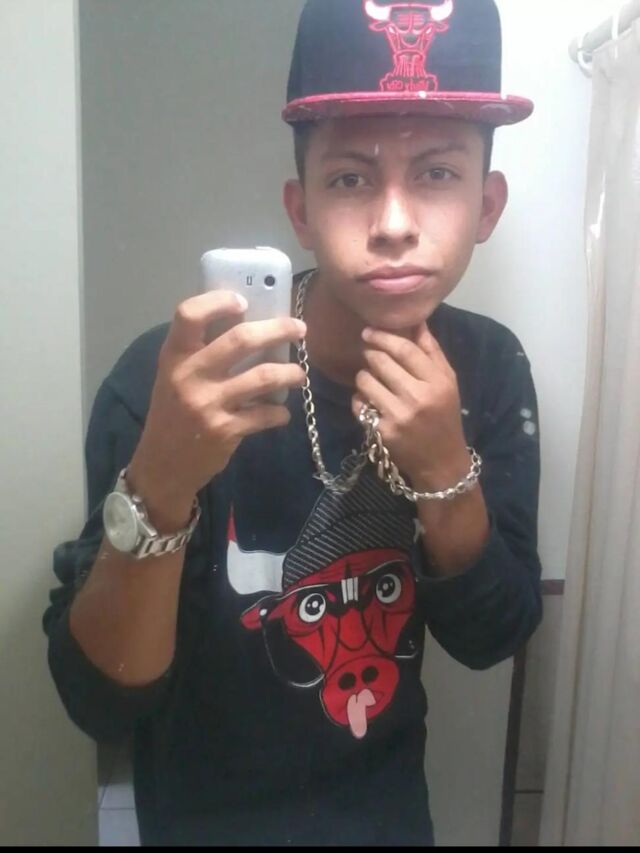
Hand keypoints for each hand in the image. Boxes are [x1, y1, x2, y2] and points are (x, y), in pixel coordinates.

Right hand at [128, 291, 305, 525]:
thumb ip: (200, 352)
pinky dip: (280, 413)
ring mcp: (208, 404)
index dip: (218, 301)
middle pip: (241, 339)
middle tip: (300, 329)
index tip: (244, 301)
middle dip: (279, 329)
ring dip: (291, 374)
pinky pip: (266, 414)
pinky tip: (281, 413)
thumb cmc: (172, 414)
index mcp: (174, 356)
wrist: (162, 465)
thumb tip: (246, 322)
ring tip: (299, 374)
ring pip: (264, 377)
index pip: (189, 314)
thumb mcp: (174, 377)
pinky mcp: (226, 431)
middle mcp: (189, 376)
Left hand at [351, 324, 469, 490]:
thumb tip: (417, 320)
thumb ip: (431, 351)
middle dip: (371, 354)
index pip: (405, 350)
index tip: (369, 331)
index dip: (383, 336)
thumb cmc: (444, 416)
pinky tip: (371, 402)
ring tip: (372, 380)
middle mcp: (418, 397)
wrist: (442, 462)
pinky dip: (361, 399)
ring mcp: (398, 415)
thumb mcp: (448, 383)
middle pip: (381, 361)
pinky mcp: (382, 431)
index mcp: (437, 382)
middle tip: (370, 354)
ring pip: (365, 380)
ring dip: (364, 376)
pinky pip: (359, 404)